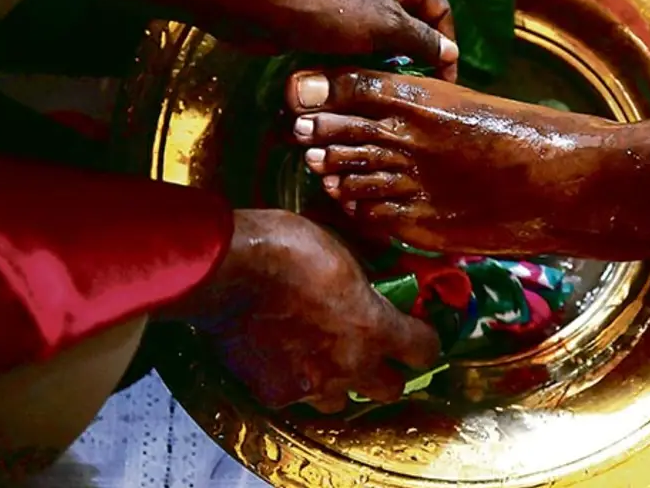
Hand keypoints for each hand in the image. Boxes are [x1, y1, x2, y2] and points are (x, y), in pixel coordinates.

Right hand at [187, 209, 439, 412]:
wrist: (225, 269)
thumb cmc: (284, 248)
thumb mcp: (342, 254)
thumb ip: (362, 288)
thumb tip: (372, 292)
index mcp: (375, 326)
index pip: (423, 351)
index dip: (423, 342)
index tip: (417, 335)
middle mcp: (350, 365)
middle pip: (390, 390)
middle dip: (385, 372)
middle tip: (370, 353)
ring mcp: (311, 385)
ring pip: (339, 401)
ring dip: (338, 383)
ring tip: (321, 360)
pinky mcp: (273, 395)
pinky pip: (294, 397)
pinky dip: (292, 382)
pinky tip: (279, 360)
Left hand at [212, 0, 459, 80]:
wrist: (262, 4)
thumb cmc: (329, 9)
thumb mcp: (386, 26)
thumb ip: (422, 42)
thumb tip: (452, 55)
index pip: (440, 9)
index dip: (447, 42)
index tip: (446, 79)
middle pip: (412, 27)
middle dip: (417, 59)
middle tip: (418, 93)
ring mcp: (350, 6)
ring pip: (382, 43)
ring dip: (387, 67)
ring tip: (390, 96)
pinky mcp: (326, 24)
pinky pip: (356, 49)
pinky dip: (361, 67)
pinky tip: (360, 90)